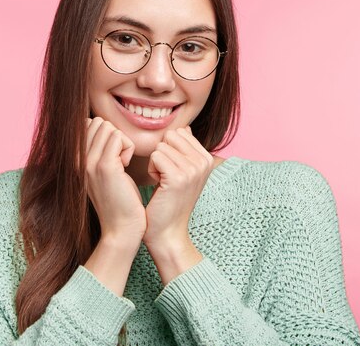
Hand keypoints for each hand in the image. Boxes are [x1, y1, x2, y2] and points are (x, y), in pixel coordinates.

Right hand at [85, 117, 145, 245]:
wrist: (120, 229)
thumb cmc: (119, 200)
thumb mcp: (104, 172)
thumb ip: (99, 150)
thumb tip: (102, 125)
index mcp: (74, 161)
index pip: (87, 124)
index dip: (106, 135)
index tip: (112, 157)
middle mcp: (76, 160)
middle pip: (99, 123)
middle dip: (114, 136)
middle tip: (120, 160)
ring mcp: (88, 163)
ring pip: (109, 128)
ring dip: (122, 143)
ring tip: (123, 165)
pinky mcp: (105, 166)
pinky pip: (119, 137)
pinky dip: (128, 148)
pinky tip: (127, 167)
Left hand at [142, 126, 213, 248]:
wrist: (168, 232)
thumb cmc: (170, 201)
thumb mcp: (184, 172)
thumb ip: (186, 148)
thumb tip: (185, 128)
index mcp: (207, 158)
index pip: (179, 133)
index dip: (169, 150)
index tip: (172, 171)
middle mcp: (204, 162)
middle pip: (170, 136)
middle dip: (162, 154)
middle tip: (166, 177)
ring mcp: (193, 170)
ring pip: (161, 146)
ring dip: (155, 164)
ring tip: (163, 183)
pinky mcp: (179, 178)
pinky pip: (155, 156)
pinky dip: (151, 170)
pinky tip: (158, 186)